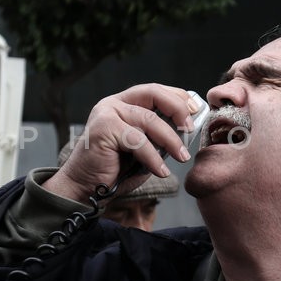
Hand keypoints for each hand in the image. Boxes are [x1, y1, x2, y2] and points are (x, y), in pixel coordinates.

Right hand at [45, 84, 199, 201]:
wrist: (85, 188)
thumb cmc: (115, 170)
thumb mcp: (144, 149)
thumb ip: (159, 135)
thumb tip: (187, 128)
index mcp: (123, 104)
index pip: (155, 91)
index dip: (178, 97)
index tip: (195, 111)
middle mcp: (113, 103)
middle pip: (153, 94)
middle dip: (177, 108)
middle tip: (189, 128)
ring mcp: (106, 113)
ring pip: (148, 119)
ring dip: (170, 139)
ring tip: (182, 157)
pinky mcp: (103, 129)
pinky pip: (137, 141)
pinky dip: (153, 157)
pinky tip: (161, 171)